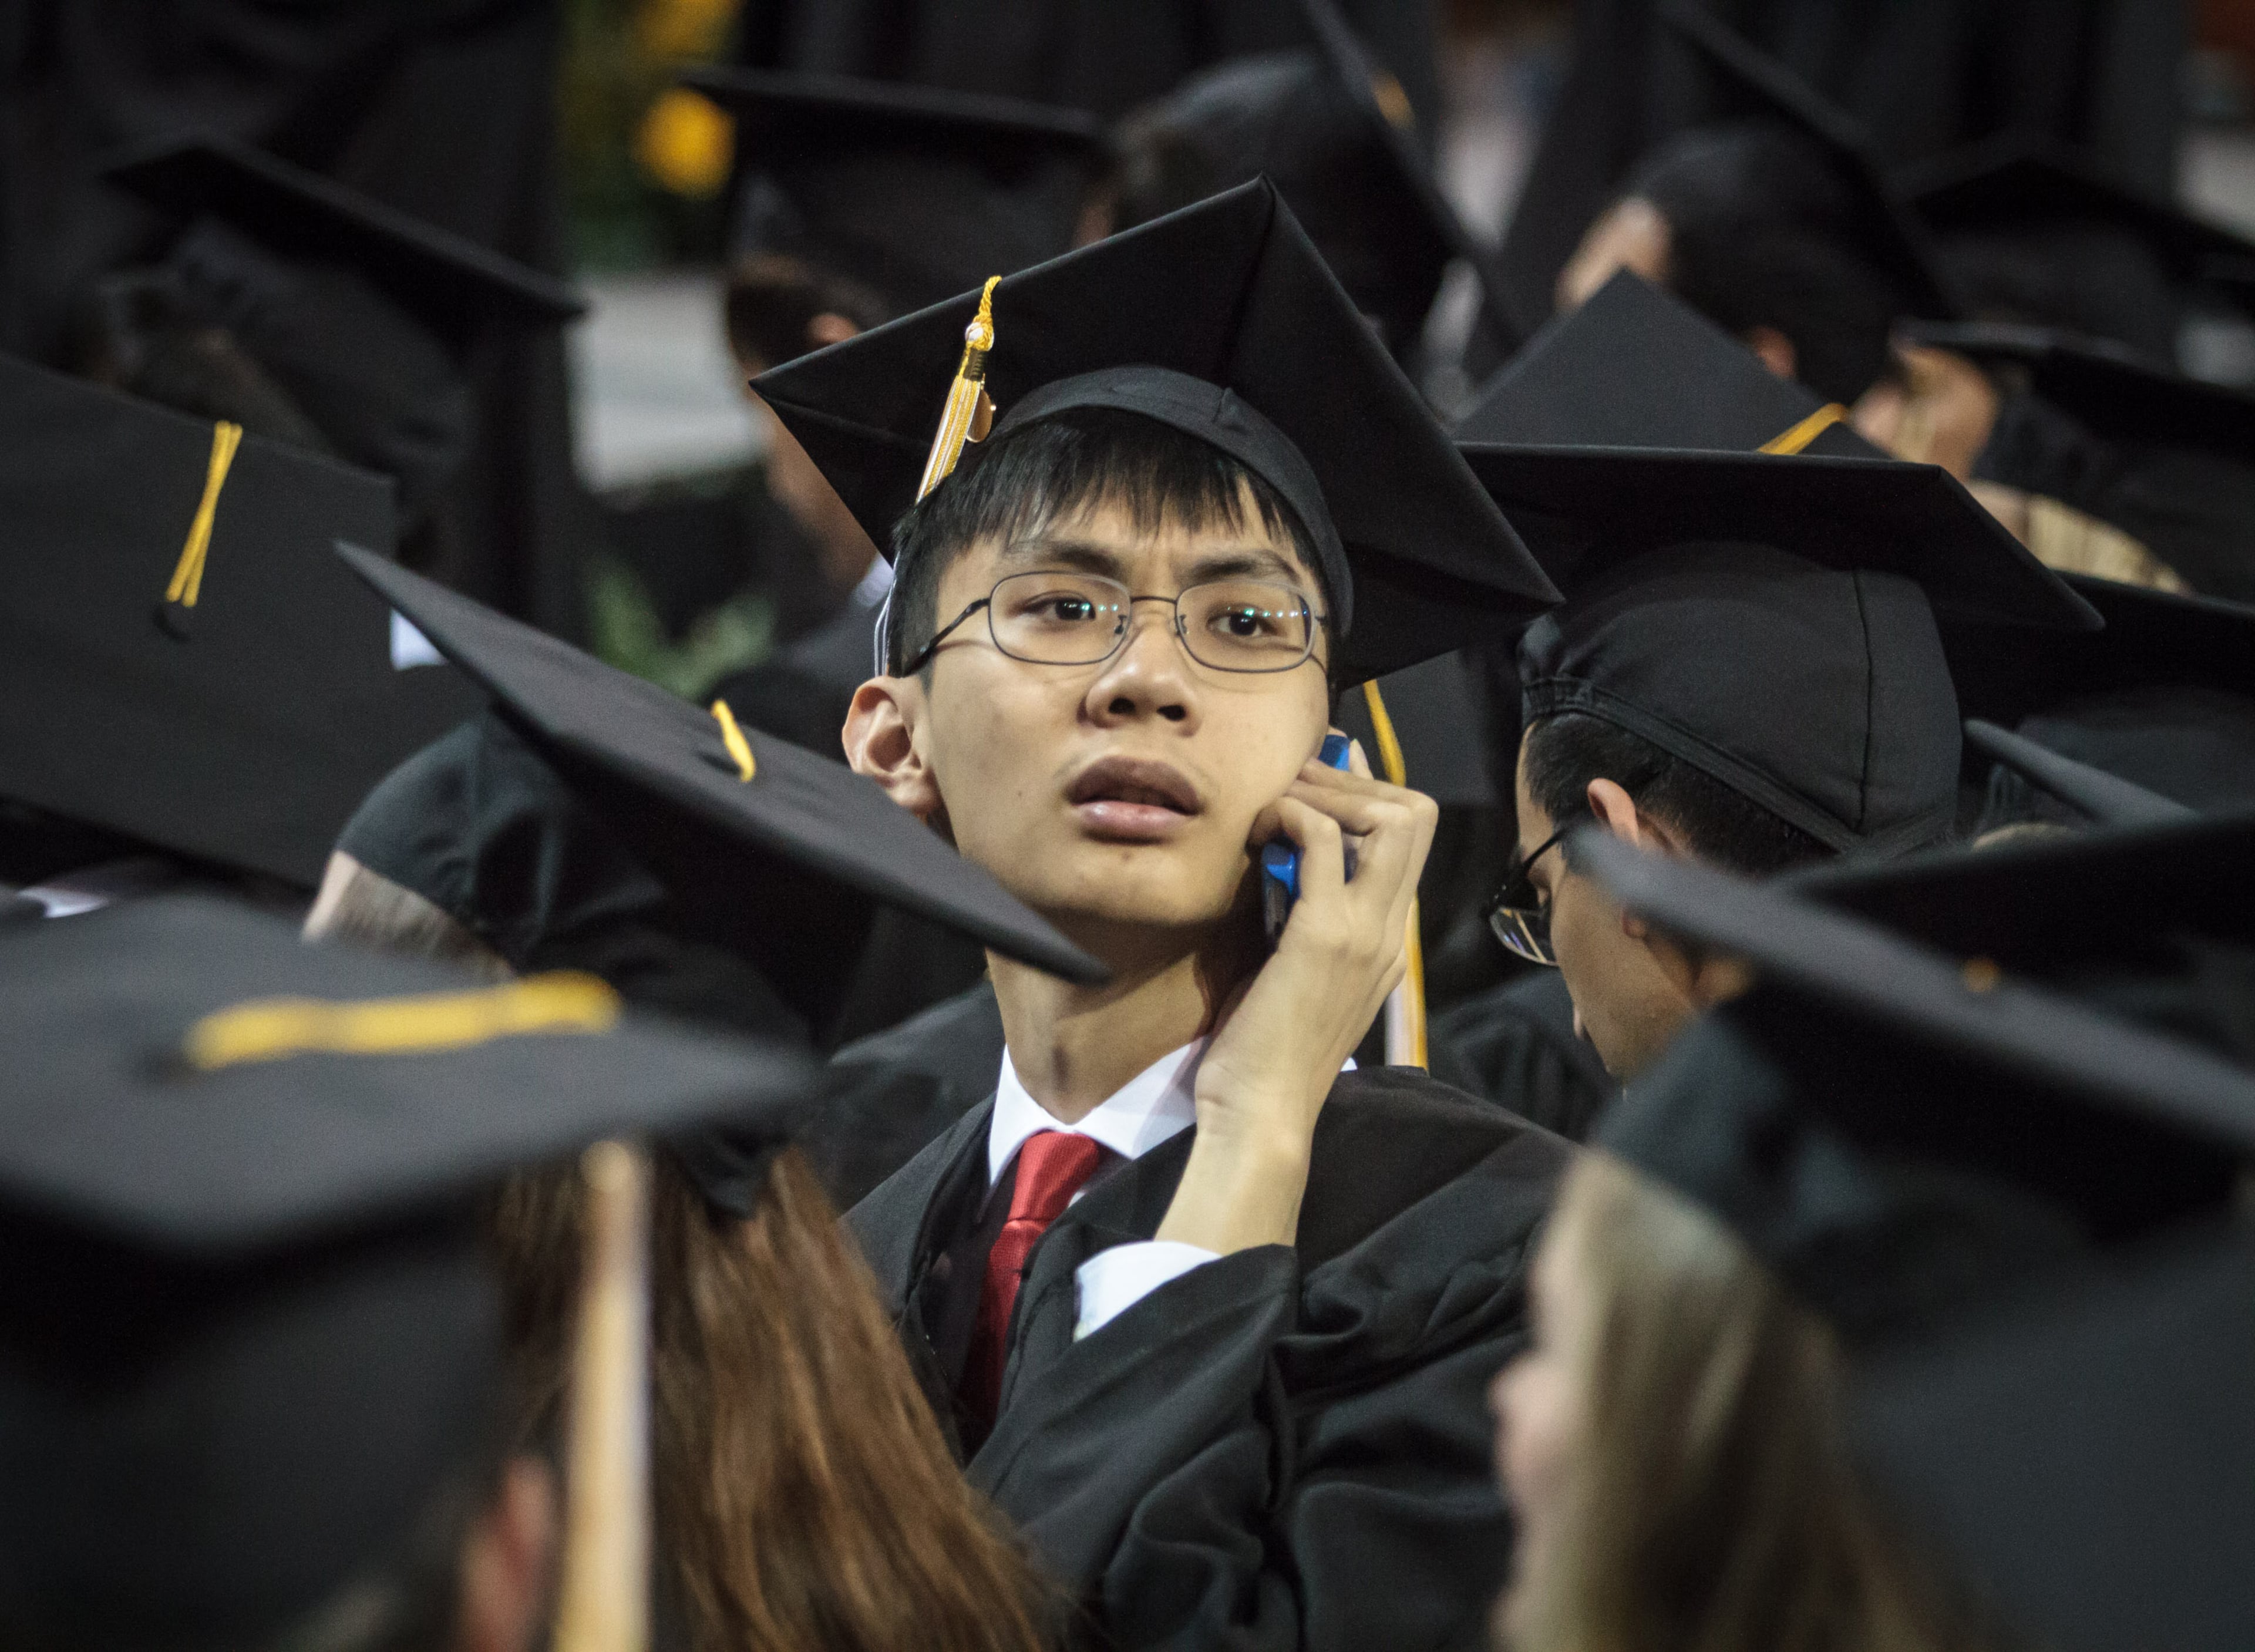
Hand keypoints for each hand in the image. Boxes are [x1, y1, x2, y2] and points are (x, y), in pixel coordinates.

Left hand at [1155, 737, 1437, 1252]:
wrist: (1263, 1114)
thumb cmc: (1267, 1053)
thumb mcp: (1301, 977)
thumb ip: (1309, 926)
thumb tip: (1285, 870)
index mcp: (1388, 943)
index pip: (1411, 843)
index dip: (1368, 801)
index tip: (1313, 797)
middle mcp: (1390, 932)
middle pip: (1417, 815)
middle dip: (1354, 782)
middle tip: (1298, 787)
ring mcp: (1364, 931)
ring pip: (1390, 816)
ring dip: (1327, 792)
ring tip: (1279, 804)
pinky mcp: (1324, 934)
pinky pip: (1323, 839)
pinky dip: (1291, 815)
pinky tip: (1257, 832)